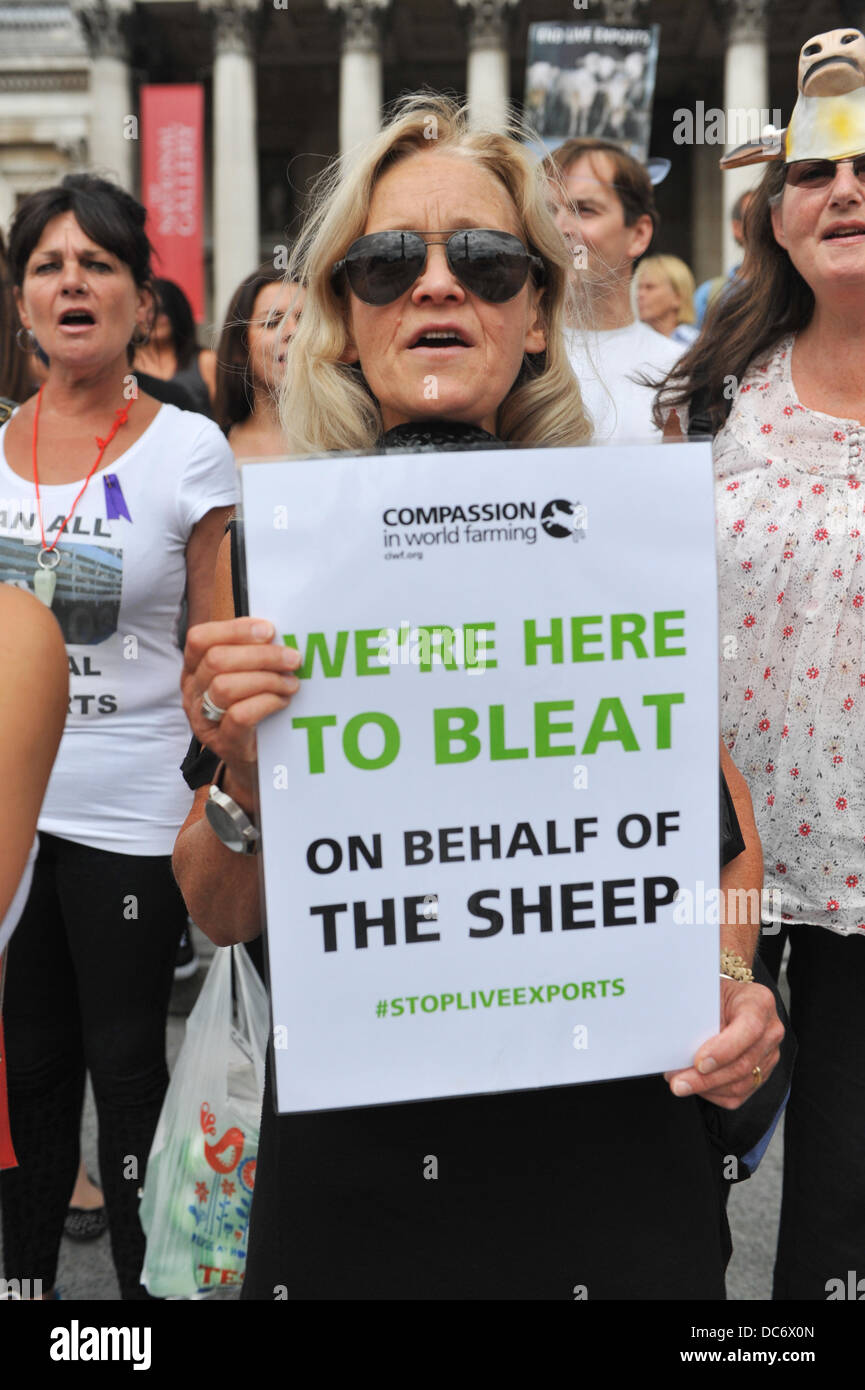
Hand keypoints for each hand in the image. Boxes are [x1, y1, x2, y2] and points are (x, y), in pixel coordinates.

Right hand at [181, 618, 300, 797]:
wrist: (251, 761)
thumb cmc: (251, 711)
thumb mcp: (243, 678)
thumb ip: (251, 655)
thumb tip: (278, 634)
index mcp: (194, 670)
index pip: (200, 638)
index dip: (235, 630)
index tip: (269, 630)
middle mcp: (192, 693)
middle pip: (216, 660)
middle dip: (261, 655)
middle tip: (292, 658)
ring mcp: (203, 720)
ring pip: (226, 687)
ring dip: (267, 679)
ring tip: (291, 683)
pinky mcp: (222, 742)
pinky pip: (240, 715)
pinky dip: (267, 702)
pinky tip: (283, 701)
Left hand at [664, 978, 784, 1108]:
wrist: (728, 1001)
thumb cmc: (715, 995)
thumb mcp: (707, 993)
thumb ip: (698, 1014)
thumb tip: (676, 1042)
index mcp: (759, 1002)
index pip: (749, 1029)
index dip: (724, 1049)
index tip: (698, 1062)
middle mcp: (770, 1030)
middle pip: (743, 1064)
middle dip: (706, 1078)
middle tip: (677, 1082)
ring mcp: (769, 1055)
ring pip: (740, 1084)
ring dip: (706, 1088)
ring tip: (680, 1083)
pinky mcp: (762, 1074)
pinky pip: (738, 1095)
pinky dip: (713, 1094)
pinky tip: (695, 1086)